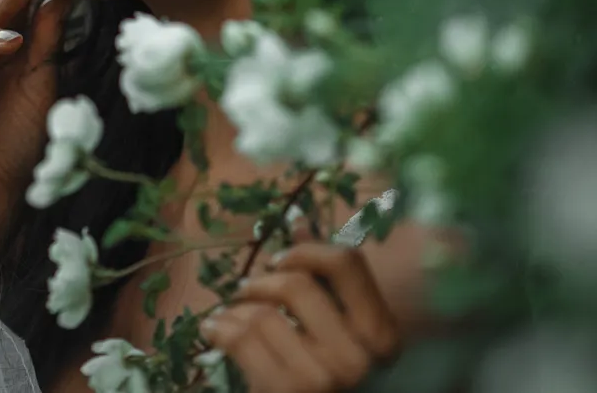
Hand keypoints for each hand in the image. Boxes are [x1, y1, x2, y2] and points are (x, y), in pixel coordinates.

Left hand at [198, 244, 400, 392]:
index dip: (306, 251)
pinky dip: (219, 328)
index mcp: (381, 334)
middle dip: (261, 282)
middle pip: (297, 284)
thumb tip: (298, 219)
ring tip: (228, 314)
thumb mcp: (333, 327)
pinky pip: (240, 339)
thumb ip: (322, 277)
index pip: (347, 263)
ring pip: (263, 313)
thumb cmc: (322, 372)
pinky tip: (215, 330)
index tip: (278, 261)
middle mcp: (358, 357)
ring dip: (235, 309)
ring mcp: (323, 379)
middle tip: (246, 290)